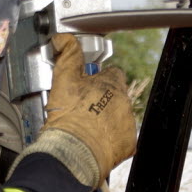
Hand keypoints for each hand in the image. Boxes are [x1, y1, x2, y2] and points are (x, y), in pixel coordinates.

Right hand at [17, 33, 135, 188]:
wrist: (73, 153)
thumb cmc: (68, 118)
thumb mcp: (63, 79)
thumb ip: (67, 55)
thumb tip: (64, 38)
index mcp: (111, 84)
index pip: (112, 74)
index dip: (98, 80)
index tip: (87, 88)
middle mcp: (124, 102)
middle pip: (115, 97)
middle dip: (101, 102)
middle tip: (82, 111)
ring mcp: (128, 124)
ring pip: (118, 118)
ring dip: (106, 121)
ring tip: (86, 129)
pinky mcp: (128, 144)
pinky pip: (121, 140)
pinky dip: (110, 141)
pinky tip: (94, 142)